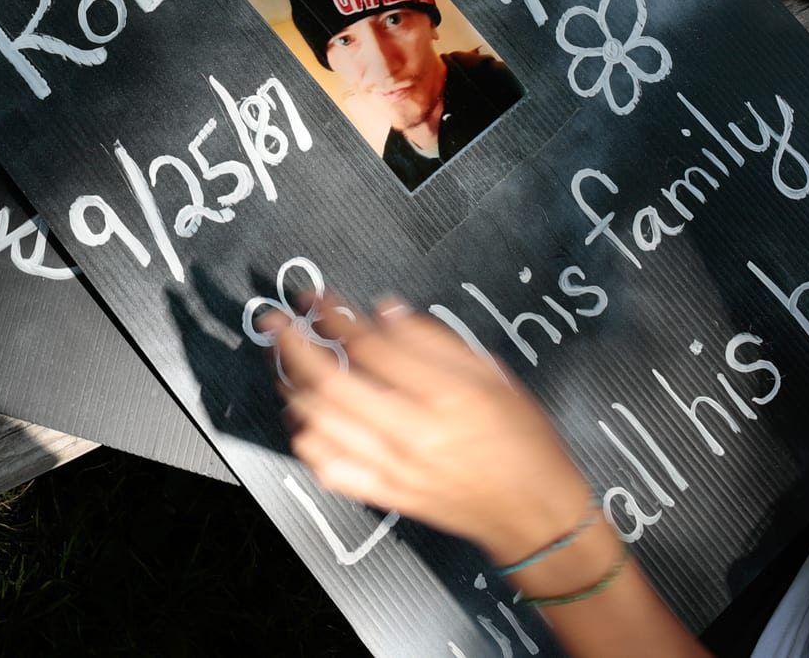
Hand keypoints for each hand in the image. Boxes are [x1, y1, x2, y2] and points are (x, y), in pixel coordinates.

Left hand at [269, 296, 593, 566]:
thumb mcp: (492, 372)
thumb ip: (434, 339)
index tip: (313, 296)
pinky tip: (302, 417)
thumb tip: (383, 309)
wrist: (532, 512)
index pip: (369, 345)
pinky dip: (304, 438)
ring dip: (291, 386)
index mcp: (444, 396)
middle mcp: (412, 433)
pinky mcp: (384, 495)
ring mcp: (393, 469)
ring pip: (318, 423)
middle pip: (330, 383)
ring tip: (283, 362)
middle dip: (293, 345)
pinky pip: (326, 467)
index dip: (332, 314)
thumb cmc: (520, 438)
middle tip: (275, 322)